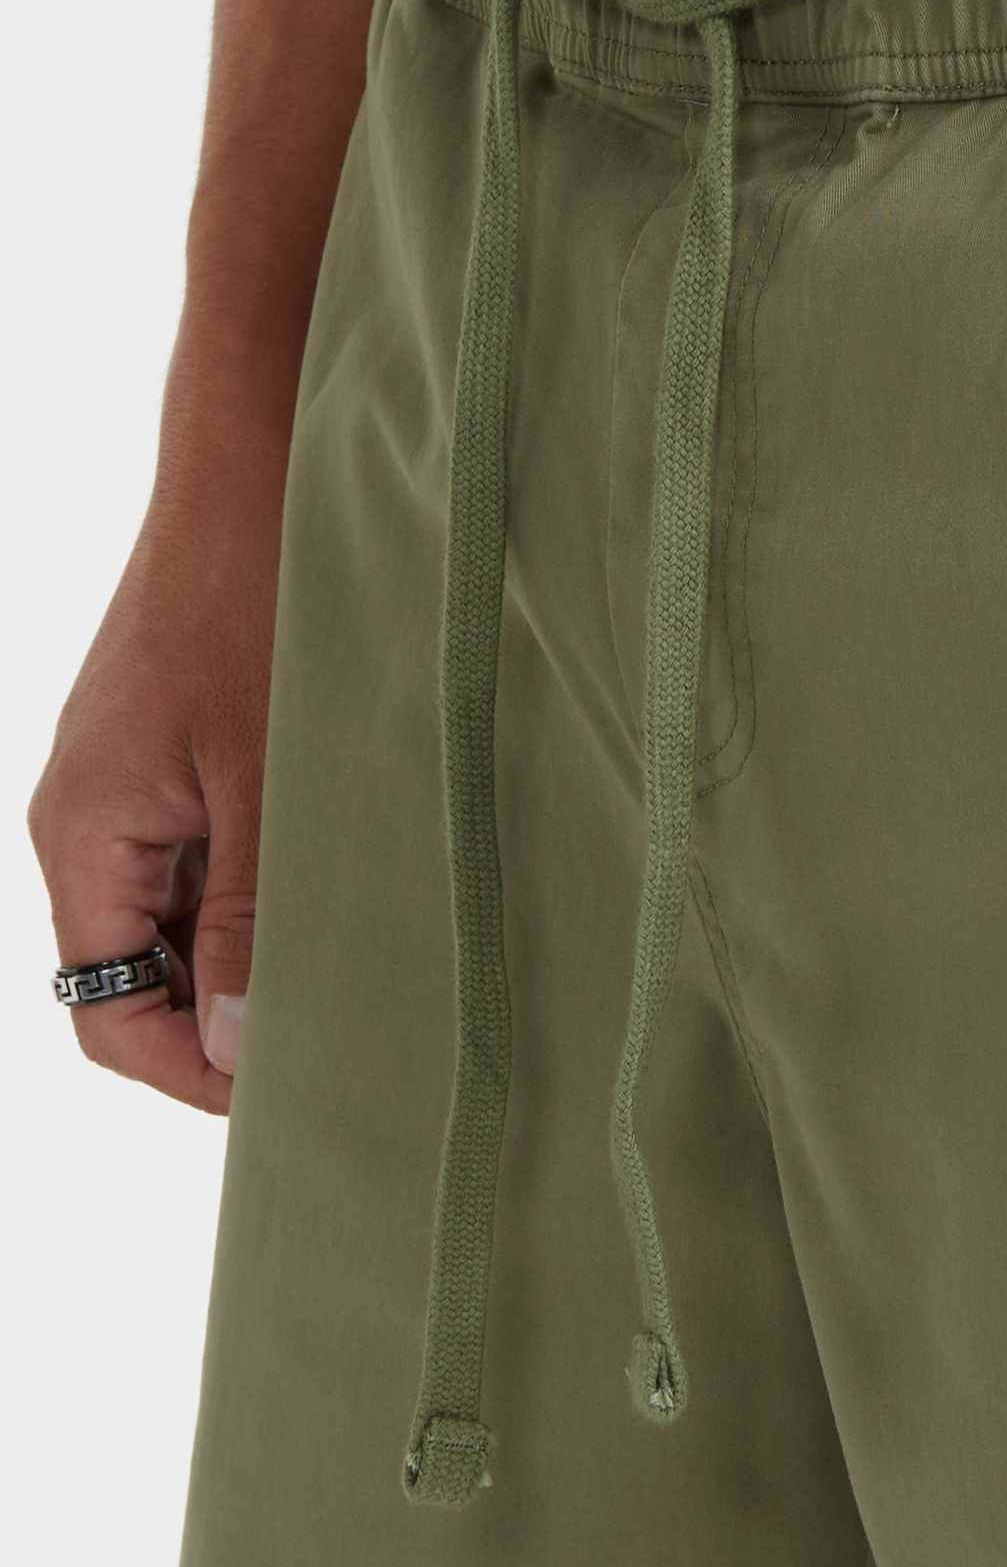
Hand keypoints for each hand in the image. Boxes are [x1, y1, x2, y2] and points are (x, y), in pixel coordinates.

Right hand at [30, 336, 290, 1112]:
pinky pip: (209, 865)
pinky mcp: (180, 760)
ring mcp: (136, 792)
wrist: (257, 465)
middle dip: (231, 1026)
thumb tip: (240, 1052)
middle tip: (346, 1048)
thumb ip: (252, 919)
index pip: (108, 1018)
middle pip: (141, 984)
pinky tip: (347, 895)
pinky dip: (267, 896)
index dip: (195, 1076)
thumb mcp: (268, 782)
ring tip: (360, 974)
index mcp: (87, 837)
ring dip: (258, 959)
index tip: (292, 1100)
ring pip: (182, 927)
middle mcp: (95, 824)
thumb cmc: (258, 602)